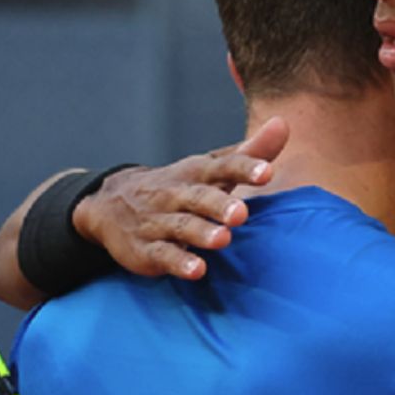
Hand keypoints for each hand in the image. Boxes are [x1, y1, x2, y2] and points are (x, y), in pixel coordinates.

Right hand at [73, 117, 289, 279]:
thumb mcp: (211, 167)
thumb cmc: (179, 186)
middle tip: (241, 213)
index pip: (222, 166)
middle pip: (199, 197)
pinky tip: (197, 270)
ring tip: (223, 239)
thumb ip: (249, 152)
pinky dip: (179, 262)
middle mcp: (176, 194)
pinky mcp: (147, 250)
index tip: (267, 171)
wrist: (111, 206)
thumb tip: (283, 124)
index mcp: (196, 173)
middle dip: (219, 204)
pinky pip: (163, 255)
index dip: (245, 167)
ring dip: (202, 233)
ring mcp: (159, 222)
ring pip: (182, 226)